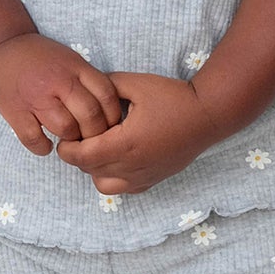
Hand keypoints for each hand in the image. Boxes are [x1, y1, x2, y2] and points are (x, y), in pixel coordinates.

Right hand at [0, 36, 125, 155]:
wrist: (2, 47)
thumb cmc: (41, 57)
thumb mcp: (71, 58)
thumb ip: (88, 81)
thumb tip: (111, 113)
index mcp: (75, 67)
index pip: (106, 95)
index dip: (113, 116)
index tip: (109, 126)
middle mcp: (58, 81)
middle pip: (90, 116)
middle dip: (95, 134)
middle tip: (90, 139)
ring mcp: (36, 97)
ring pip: (66, 129)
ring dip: (71, 141)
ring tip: (69, 141)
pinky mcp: (15, 111)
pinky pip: (35, 138)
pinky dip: (43, 147)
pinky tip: (45, 144)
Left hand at [54, 71, 223, 194]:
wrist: (207, 114)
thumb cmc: (172, 97)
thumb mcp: (134, 83)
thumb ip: (105, 86)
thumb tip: (84, 91)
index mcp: (125, 143)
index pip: (81, 157)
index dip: (67, 148)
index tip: (68, 133)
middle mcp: (132, 166)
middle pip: (89, 171)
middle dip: (78, 155)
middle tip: (79, 135)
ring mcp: (144, 176)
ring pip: (104, 185)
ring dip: (94, 169)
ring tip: (99, 148)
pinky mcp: (154, 179)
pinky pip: (124, 189)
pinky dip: (113, 178)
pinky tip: (118, 157)